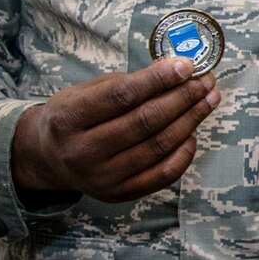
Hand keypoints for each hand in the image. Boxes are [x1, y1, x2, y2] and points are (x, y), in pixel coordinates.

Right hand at [11, 57, 219, 203]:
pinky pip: (164, 174)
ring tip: (208, 99)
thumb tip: (176, 68)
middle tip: (205, 81)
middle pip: (145, 121)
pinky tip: (193, 131)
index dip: (158, 79)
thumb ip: (128, 83)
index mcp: (68, 118)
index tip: (186, 65)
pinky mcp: (119, 194)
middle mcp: (82, 152)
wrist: (49, 158)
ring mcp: (101, 178)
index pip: (121, 96)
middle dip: (183, 98)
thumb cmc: (74, 116)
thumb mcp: (88, 91)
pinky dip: (185, 151)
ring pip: (159, 146)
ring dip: (191, 120)